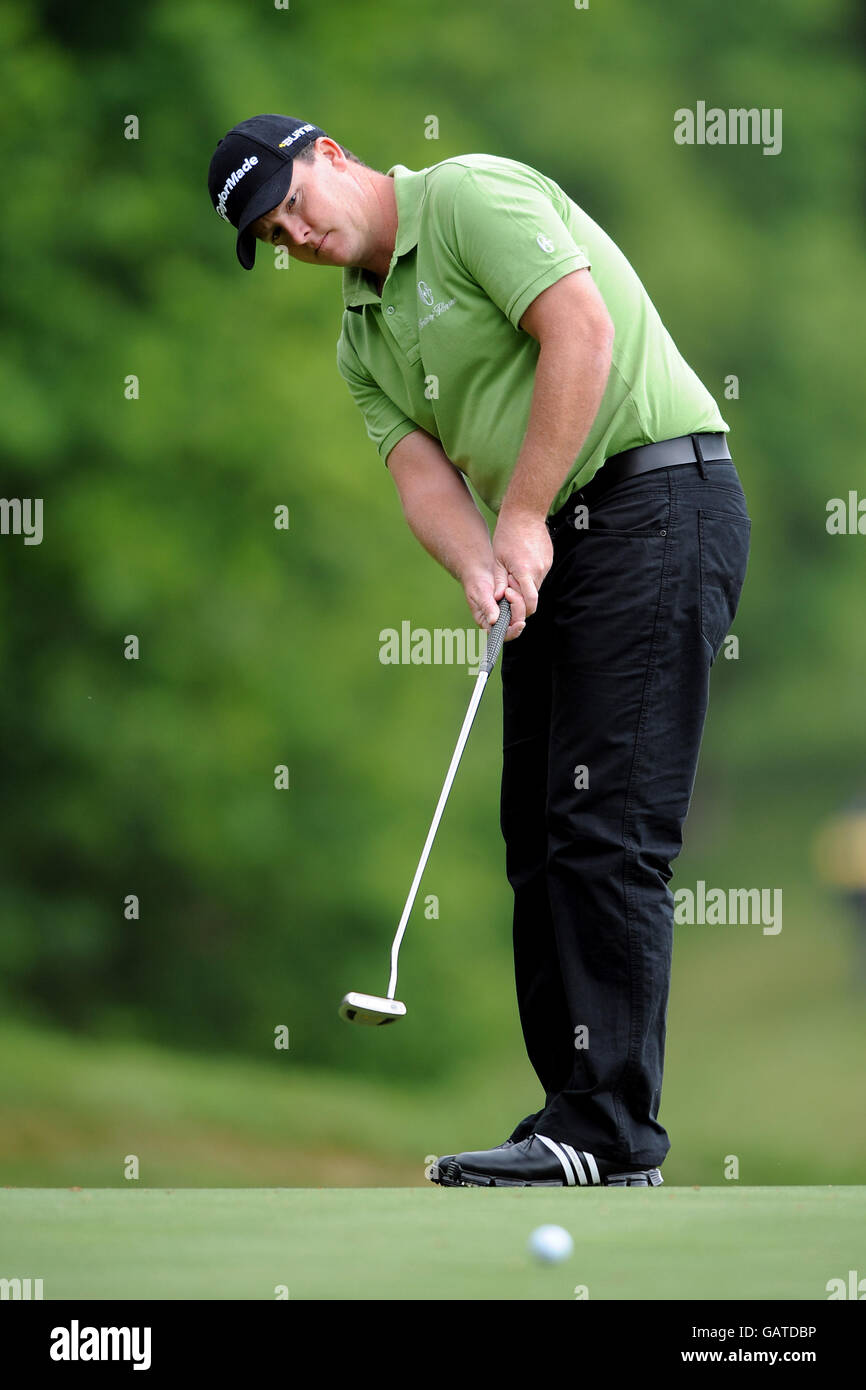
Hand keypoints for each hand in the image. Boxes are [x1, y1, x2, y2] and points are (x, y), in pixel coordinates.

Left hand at [491, 506, 552, 637]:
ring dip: (525, 586)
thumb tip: (497, 599)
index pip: (530, 603)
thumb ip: (499, 581)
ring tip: (512, 573)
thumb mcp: (497, 559)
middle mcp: (539, 571)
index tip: (507, 596)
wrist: (525, 512)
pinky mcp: (549, 560)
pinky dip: (530, 576)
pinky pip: (540, 575)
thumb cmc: (507, 534)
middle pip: (533, 597)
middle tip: (507, 588)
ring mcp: (546, 565)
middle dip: (521, 598)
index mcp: (525, 572)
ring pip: (536, 586)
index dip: (520, 607)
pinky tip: (520, 564)